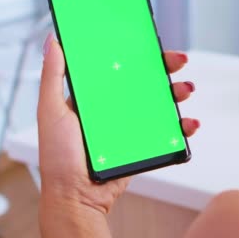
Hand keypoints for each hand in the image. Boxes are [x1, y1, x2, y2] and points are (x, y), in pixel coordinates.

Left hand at [37, 33, 199, 216]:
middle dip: (164, 67)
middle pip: (144, 80)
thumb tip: (54, 40)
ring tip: (185, 90)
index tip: (149, 41)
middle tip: (177, 61)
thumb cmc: (58, 156)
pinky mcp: (142, 144)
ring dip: (177, 92)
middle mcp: (113, 107)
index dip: (135, 52)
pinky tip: (188, 122)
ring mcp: (130, 125)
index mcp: (93, 95)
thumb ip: (53, 76)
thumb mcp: (50, 110)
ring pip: (160, 102)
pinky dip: (182, 125)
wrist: (76, 197)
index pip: (118, 65)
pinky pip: (166, 131)